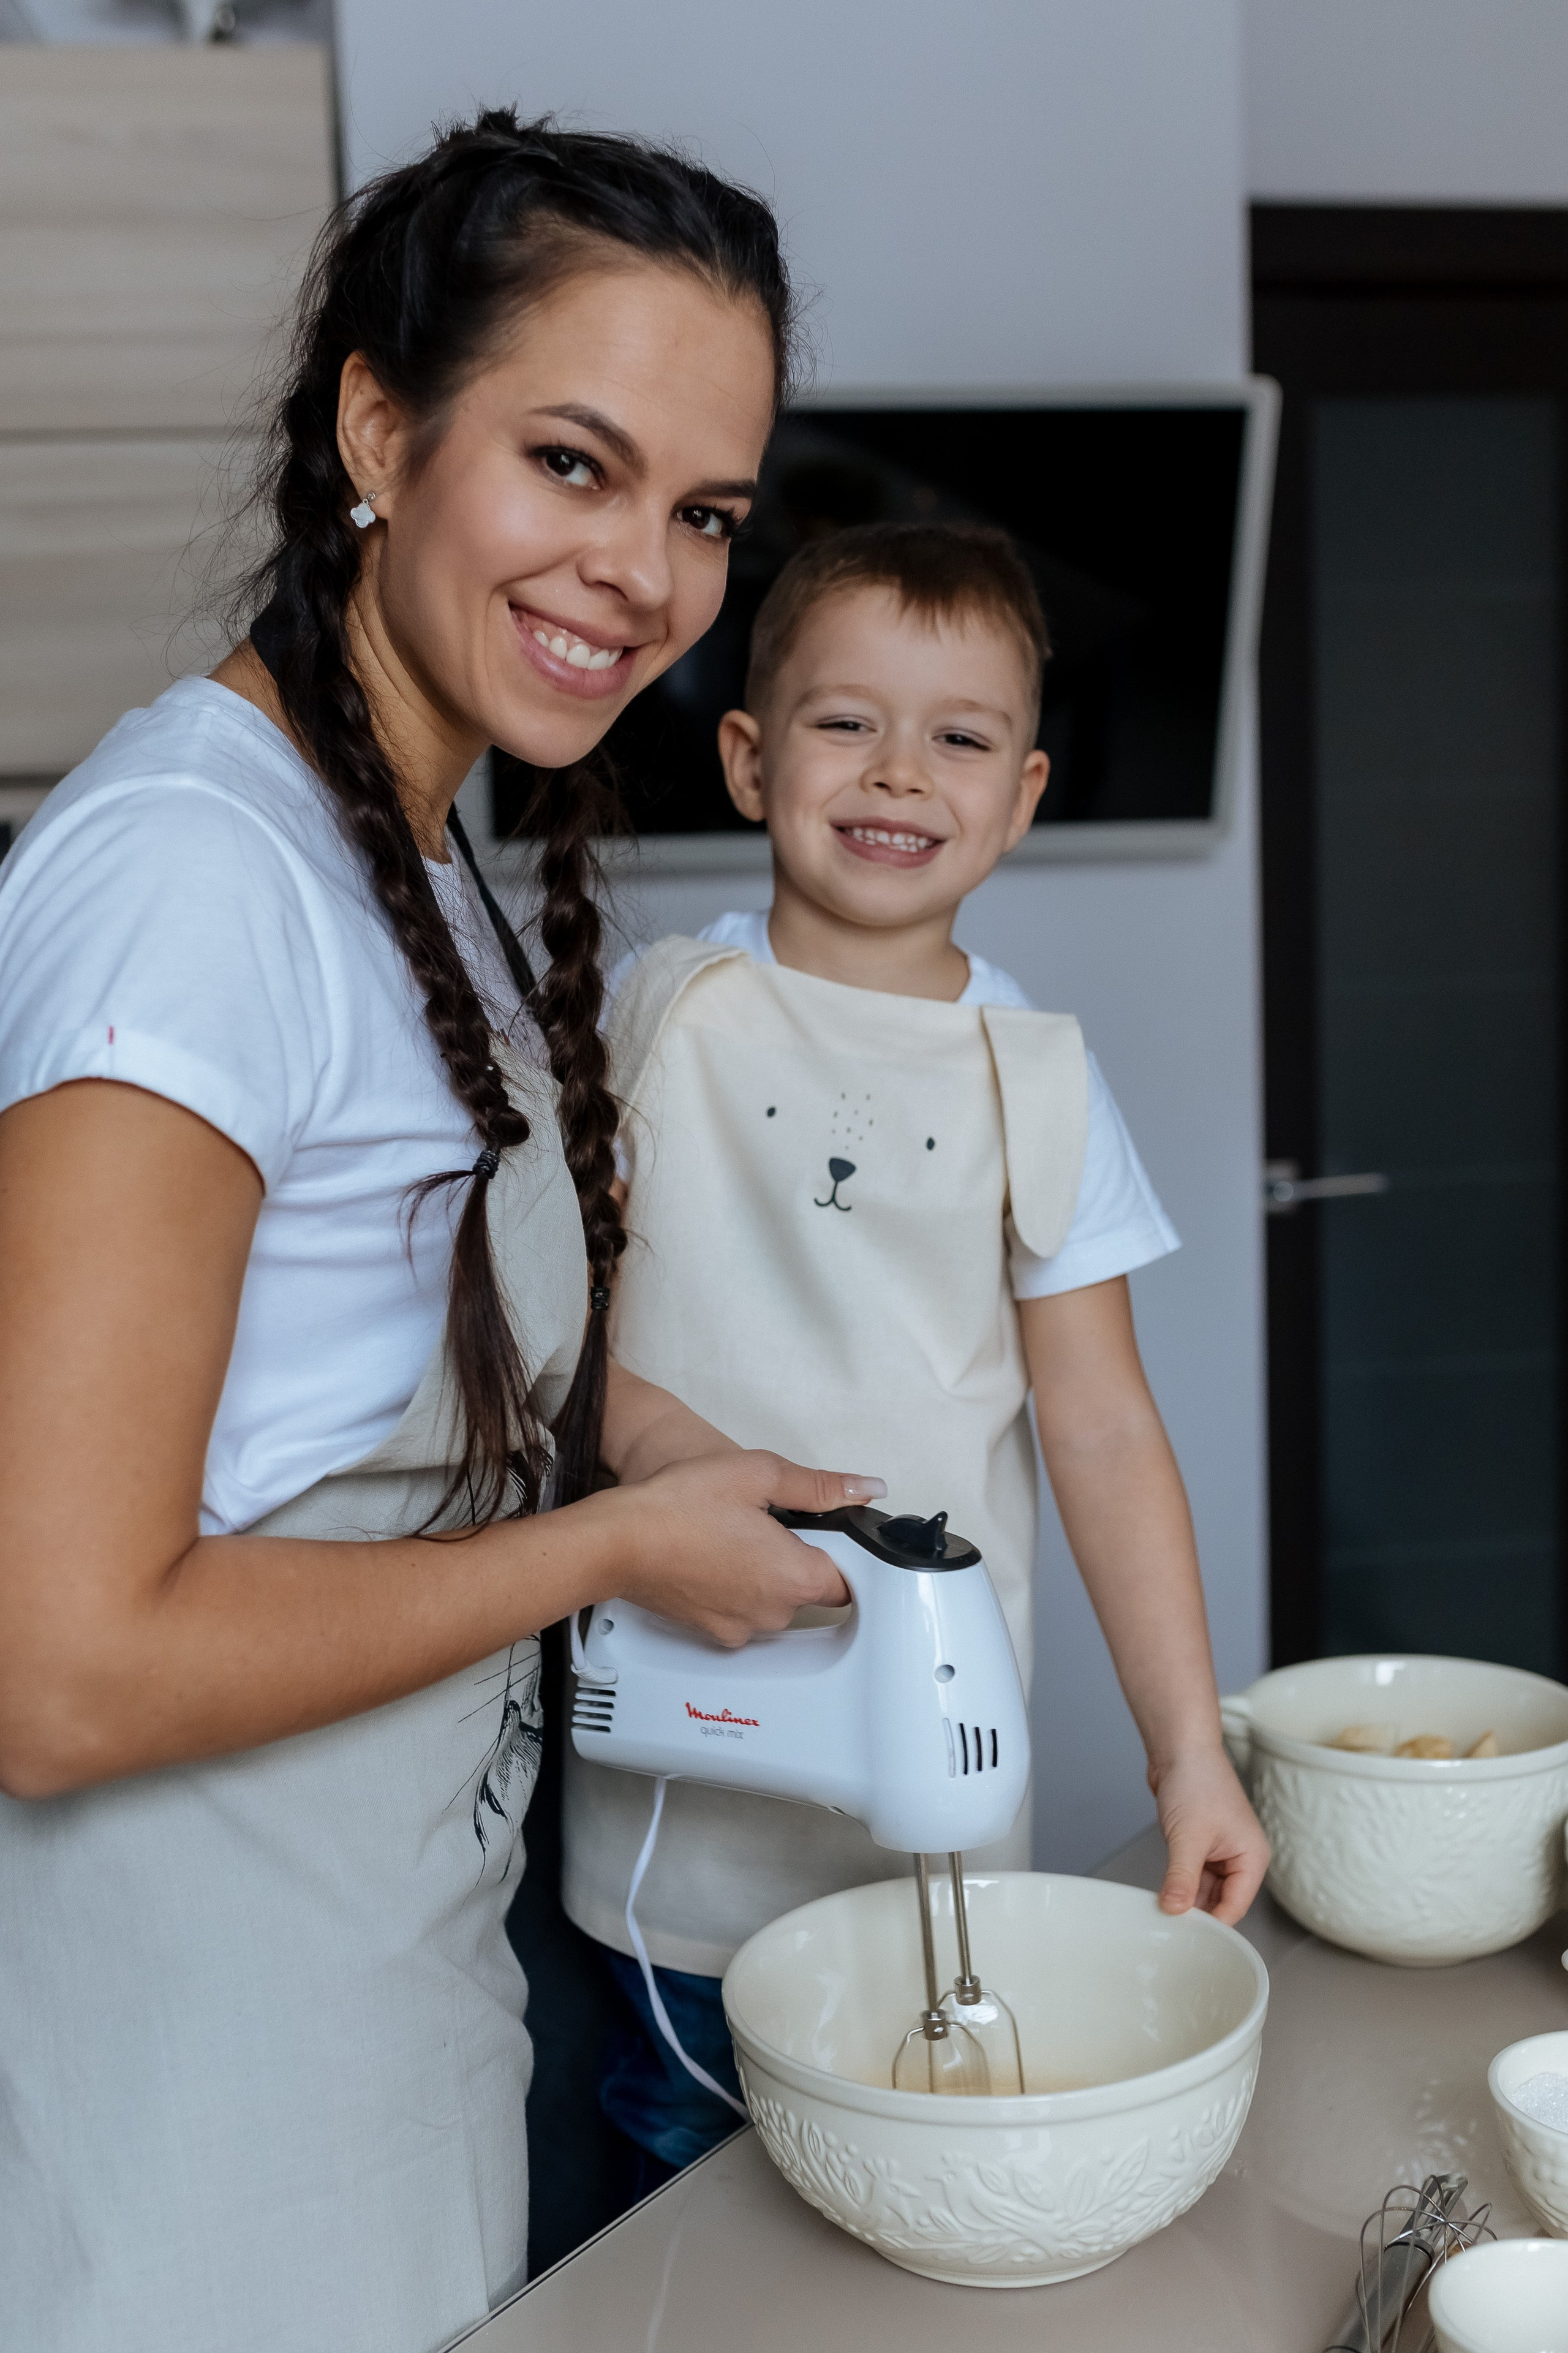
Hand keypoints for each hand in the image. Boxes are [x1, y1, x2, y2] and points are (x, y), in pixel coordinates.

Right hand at [600, 1450, 883, 1647]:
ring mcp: (740, 1628)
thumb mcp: (759, 1474)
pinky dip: (734, 1588)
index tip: (824, 1531)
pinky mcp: (711, 1632)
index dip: (843, 1552)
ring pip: (773, 1600)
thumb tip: (866, 1487)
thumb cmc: (679, 1505)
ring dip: (765, 1573)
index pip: (850, 1580)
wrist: (617, 1540)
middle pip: (810, 1589)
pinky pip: (741, 1611)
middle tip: (766, 1521)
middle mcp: (772, 1613)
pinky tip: (711, 1557)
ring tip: (732, 1535)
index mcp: (794, 1577)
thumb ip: (820, 1485)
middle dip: (798, 1556)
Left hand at [1148, 1746, 1268, 1925]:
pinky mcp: (1200, 1844)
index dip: (1211, 1924)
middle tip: (1170, 1929)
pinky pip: (1191, 1874)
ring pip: (1204, 1889)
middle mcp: (1240, 1857)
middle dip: (1196, 1912)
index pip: (1235, 1907)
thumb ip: (1182, 1878)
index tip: (1186, 1939)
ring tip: (1163, 1912)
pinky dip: (1178, 1883)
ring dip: (1184, 1897)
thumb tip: (1176, 1911)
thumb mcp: (1188, 1837)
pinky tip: (1162, 1893)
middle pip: (1220, 1901)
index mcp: (1252, 1857)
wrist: (1179, 1748)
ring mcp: (1220, 1851)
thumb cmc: (1197, 1780)